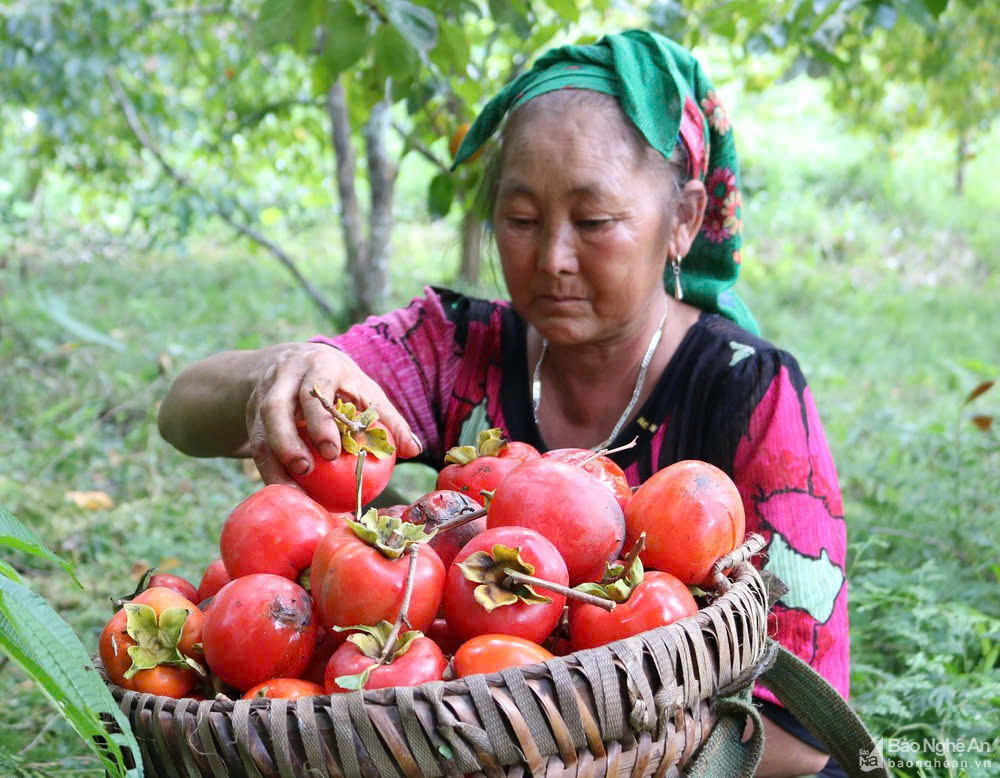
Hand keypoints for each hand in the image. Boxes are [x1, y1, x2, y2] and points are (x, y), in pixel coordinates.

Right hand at [244, 343, 421, 484]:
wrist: (292, 362)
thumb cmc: (341, 383)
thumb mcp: (364, 391)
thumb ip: (388, 418)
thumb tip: (414, 449)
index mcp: (318, 366)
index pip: (317, 389)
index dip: (321, 420)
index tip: (333, 451)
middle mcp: (286, 377)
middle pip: (278, 406)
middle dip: (290, 439)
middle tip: (308, 469)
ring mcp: (265, 394)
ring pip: (261, 427)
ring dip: (276, 458)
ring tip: (293, 488)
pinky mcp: (252, 414)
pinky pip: (255, 444)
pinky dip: (268, 469)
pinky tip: (285, 493)